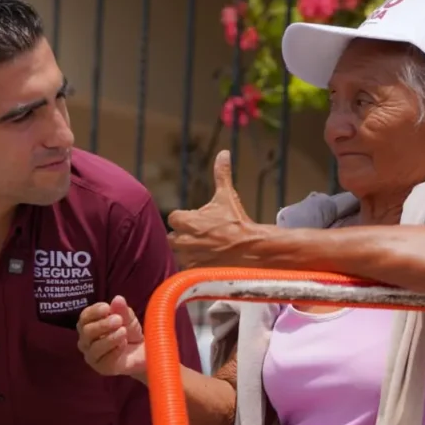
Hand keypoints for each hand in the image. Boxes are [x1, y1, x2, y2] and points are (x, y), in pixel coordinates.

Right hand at [76, 296, 146, 378]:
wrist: (144, 352)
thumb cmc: (130, 332)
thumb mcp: (128, 318)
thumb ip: (122, 310)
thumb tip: (117, 299)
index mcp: (89, 325)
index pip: (84, 317)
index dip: (94, 311)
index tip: (107, 307)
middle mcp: (86, 341)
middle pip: (86, 332)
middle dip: (103, 324)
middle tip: (118, 320)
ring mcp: (92, 356)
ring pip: (94, 347)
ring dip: (110, 338)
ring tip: (124, 332)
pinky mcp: (102, 368)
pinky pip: (104, 360)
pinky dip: (115, 350)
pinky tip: (124, 344)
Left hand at [167, 150, 255, 268]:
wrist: (253, 249)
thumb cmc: (238, 222)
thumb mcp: (228, 196)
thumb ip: (221, 174)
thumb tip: (223, 153)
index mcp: (187, 221)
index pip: (173, 218)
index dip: (184, 219)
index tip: (195, 221)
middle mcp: (183, 240)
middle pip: (172, 238)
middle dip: (182, 236)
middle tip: (198, 236)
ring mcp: (189, 257)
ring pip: (179, 254)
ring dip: (188, 252)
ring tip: (205, 250)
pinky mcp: (195, 271)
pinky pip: (187, 268)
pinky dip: (194, 266)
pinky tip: (207, 261)